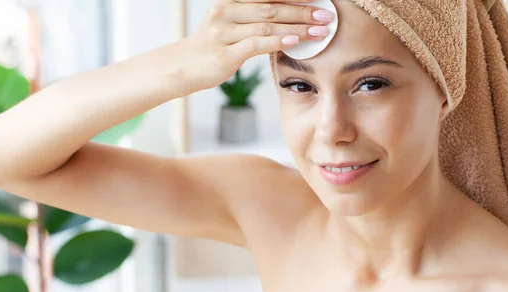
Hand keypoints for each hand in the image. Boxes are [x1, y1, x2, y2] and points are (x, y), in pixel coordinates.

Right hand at [183, 0, 334, 89]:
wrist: (182, 67)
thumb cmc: (212, 46)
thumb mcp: (231, 24)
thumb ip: (255, 17)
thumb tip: (290, 18)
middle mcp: (225, 11)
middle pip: (271, 7)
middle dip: (302, 10)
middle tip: (325, 15)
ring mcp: (223, 32)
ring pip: (267, 25)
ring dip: (297, 27)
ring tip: (319, 31)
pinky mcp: (224, 53)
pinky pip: (256, 44)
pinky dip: (277, 41)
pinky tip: (294, 41)